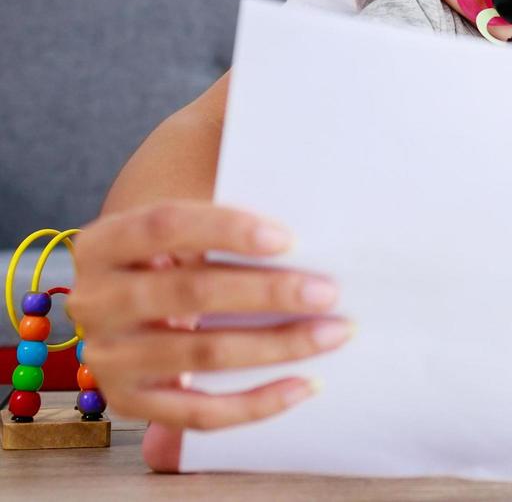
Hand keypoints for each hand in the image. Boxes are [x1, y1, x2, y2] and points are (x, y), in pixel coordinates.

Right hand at [68, 201, 351, 437]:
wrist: (135, 305)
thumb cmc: (180, 252)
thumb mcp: (186, 219)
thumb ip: (226, 202)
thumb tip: (297, 182)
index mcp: (102, 243)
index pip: (163, 224)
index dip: (226, 229)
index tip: (288, 238)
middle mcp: (95, 300)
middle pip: (189, 292)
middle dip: (268, 292)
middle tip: (328, 291)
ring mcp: (108, 357)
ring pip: (201, 353)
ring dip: (277, 345)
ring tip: (334, 332)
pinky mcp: (132, 402)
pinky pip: (200, 412)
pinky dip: (257, 402)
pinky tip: (305, 384)